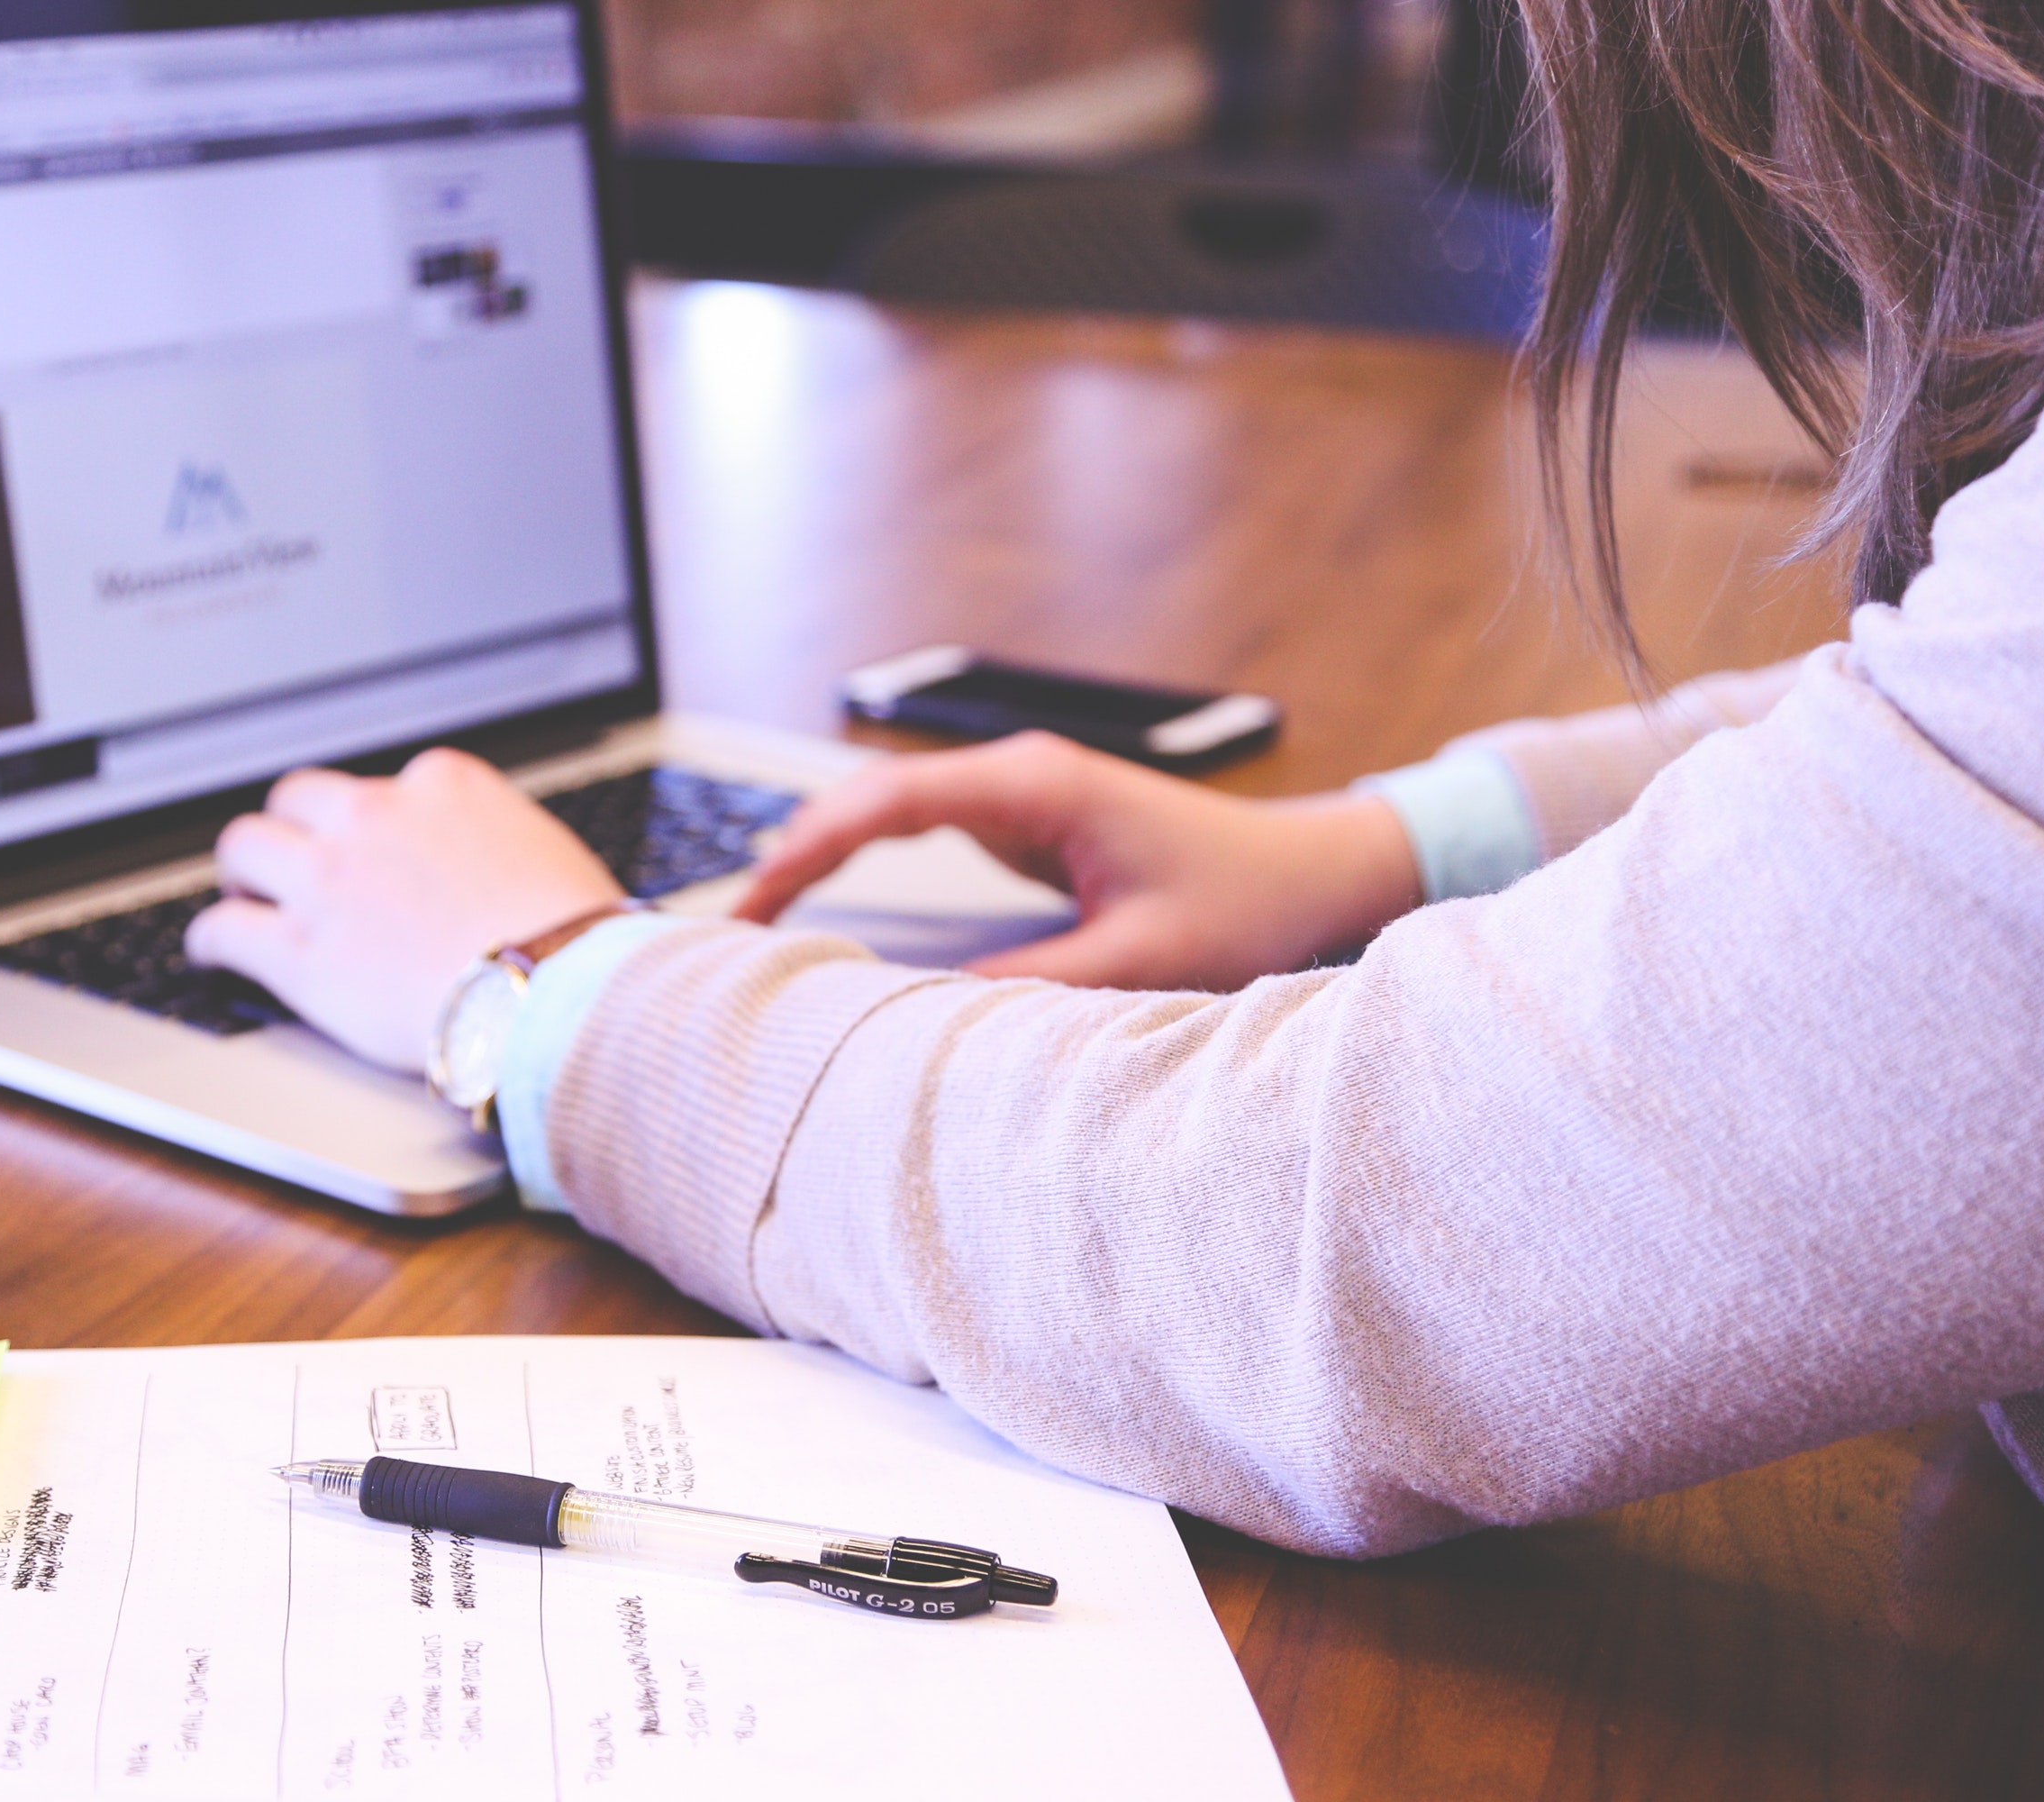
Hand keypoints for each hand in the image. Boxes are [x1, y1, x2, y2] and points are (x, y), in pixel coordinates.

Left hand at [184, 748, 623, 1071]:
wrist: (558, 993)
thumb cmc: (575, 938)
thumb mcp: (544, 852)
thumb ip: (496, 843)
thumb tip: (498, 868)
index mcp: (443, 784)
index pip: (382, 785)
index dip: (369, 823)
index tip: (368, 847)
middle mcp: (376, 816)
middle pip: (299, 798)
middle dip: (293, 829)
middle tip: (292, 862)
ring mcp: (331, 880)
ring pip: (246, 846)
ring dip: (243, 871)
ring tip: (244, 896)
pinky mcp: (301, 951)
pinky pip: (224, 930)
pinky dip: (211, 940)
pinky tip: (213, 953)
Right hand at [735, 732, 1421, 991]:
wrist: (1314, 872)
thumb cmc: (1247, 903)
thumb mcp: (1139, 959)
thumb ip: (1031, 985)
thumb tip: (924, 1015)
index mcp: (1037, 786)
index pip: (888, 802)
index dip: (808, 849)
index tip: (753, 902)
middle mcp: (1019, 777)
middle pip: (870, 800)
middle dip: (795, 854)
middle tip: (730, 928)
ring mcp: (1021, 796)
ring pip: (889, 815)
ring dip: (824, 858)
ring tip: (758, 924)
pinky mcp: (1029, 825)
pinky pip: (923, 836)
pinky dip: (867, 867)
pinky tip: (828, 909)